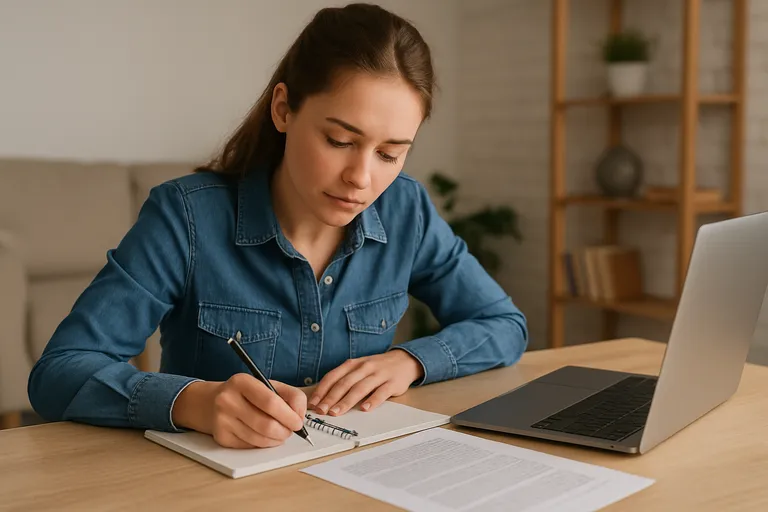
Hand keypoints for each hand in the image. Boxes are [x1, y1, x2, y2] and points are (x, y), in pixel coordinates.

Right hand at [172, 374, 306, 448]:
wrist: (210, 403)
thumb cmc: (247, 394)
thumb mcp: (268, 385)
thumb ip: (290, 396)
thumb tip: (299, 416)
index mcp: (242, 382)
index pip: (271, 402)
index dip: (289, 415)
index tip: (298, 423)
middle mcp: (228, 400)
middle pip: (266, 424)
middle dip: (285, 431)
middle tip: (291, 431)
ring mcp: (222, 420)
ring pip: (259, 439)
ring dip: (276, 440)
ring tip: (280, 433)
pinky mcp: (221, 437)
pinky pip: (250, 446)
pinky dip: (263, 444)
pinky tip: (264, 435)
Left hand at [308, 350, 423, 415]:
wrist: (404, 360)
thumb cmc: (376, 368)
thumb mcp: (359, 368)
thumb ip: (344, 379)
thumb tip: (323, 398)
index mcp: (353, 364)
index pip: (333, 376)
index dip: (322, 390)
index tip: (313, 403)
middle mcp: (364, 367)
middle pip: (344, 383)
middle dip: (331, 398)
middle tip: (321, 411)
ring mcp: (379, 374)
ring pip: (360, 388)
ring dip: (346, 401)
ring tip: (336, 412)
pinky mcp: (392, 383)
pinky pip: (381, 392)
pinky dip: (372, 401)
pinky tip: (364, 409)